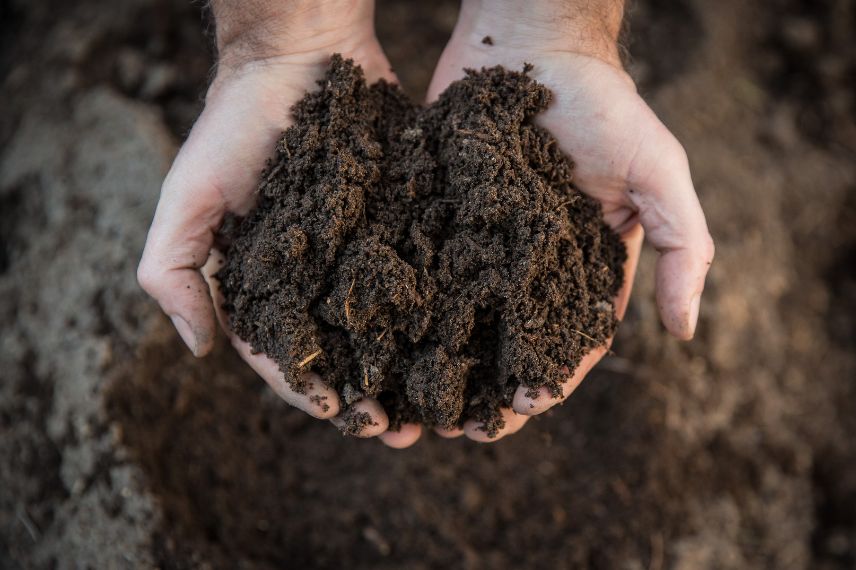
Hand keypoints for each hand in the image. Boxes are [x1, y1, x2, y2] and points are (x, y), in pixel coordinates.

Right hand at [137, 0, 420, 446]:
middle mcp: (315, 280)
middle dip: (373, 398)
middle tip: (407, 431)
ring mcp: (361, 255)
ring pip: (391, 329)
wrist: (300, 56)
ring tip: (445, 408)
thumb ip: (174, 271)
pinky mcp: (400, 226)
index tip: (348, 417)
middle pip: (346, 355)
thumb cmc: (235, 124)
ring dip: (414, 372)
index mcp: (265, 286)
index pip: (286, 355)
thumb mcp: (188, 195)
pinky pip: (422, 277)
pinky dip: (440, 315)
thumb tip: (198, 352)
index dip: (314, 392)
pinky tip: (465, 343)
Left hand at [418, 0, 714, 442]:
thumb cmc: (603, 105)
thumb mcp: (659, 172)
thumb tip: (688, 333)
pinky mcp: (436, 219)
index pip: (566, 339)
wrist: (530, 44)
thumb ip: (683, 247)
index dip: (546, 380)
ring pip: (455, 322)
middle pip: (504, 344)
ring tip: (414, 406)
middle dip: (484, 390)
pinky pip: (420, 274)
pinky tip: (384, 346)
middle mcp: (527, 266)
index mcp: (581, 265)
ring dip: (439, 368)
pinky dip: (405, 314)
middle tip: (457, 428)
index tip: (520, 411)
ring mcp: (478, 245)